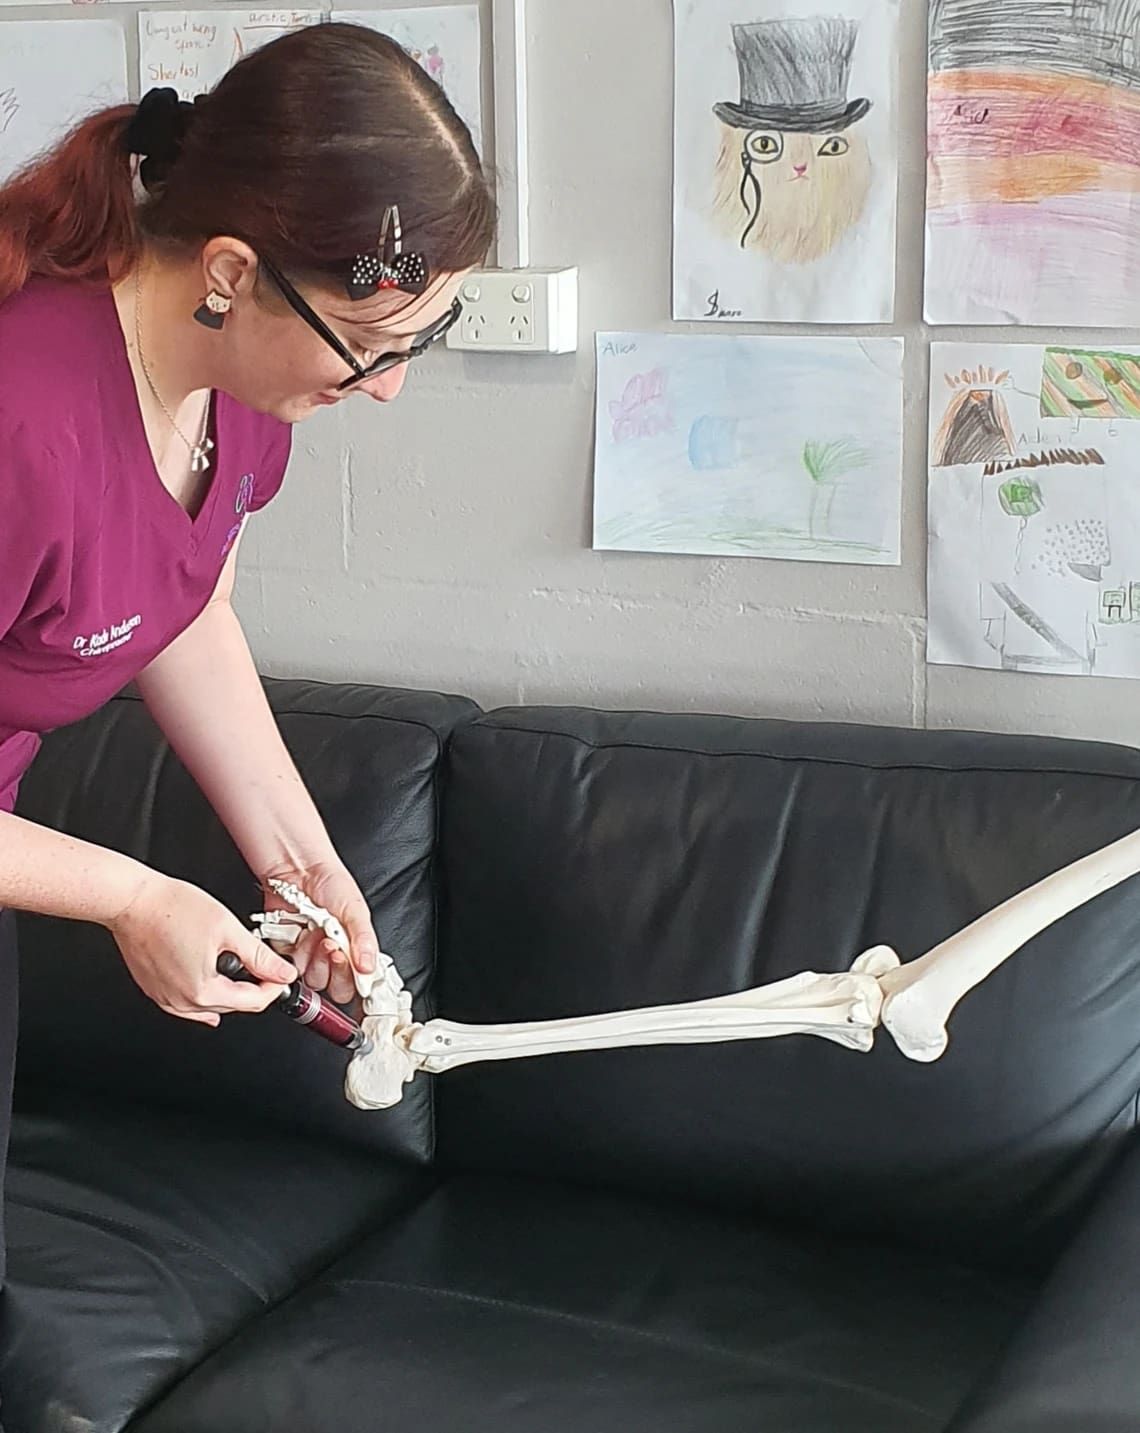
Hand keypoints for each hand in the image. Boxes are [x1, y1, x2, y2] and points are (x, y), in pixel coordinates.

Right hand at [107, 871, 296, 1027]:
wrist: (132, 901)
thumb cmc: (171, 909)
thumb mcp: (228, 929)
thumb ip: (258, 956)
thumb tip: (283, 973)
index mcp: (202, 991)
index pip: (252, 1002)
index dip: (274, 987)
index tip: (282, 974)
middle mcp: (181, 1002)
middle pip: (232, 1005)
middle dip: (253, 988)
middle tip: (266, 967)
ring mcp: (164, 998)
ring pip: (208, 1006)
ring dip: (229, 991)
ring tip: (239, 968)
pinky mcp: (153, 990)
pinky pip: (185, 1003)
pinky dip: (203, 994)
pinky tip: (210, 983)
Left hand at [258, 859, 378, 1005]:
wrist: (298, 869)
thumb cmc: (330, 883)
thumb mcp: (356, 910)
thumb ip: (365, 940)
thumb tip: (369, 968)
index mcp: (355, 949)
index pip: (361, 982)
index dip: (359, 982)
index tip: (358, 970)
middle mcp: (334, 956)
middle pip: (338, 989)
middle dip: (337, 971)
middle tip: (336, 948)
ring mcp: (311, 957)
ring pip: (315, 981)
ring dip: (317, 961)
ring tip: (319, 935)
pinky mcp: (288, 954)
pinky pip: (292, 969)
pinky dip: (298, 954)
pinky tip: (302, 934)